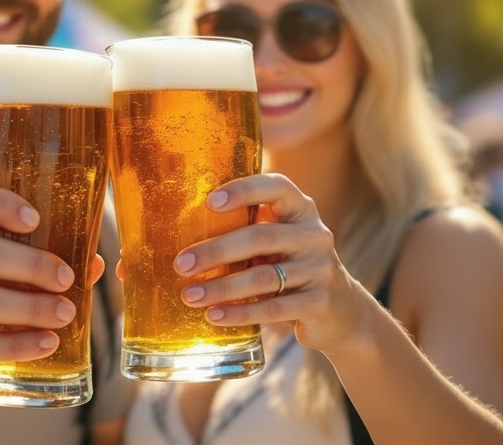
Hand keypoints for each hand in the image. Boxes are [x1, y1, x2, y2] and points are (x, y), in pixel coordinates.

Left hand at [172, 173, 375, 354]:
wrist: (341, 311)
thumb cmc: (289, 268)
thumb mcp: (274, 244)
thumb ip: (239, 233)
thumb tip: (161, 245)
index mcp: (299, 210)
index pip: (276, 187)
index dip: (243, 190)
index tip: (209, 202)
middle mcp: (314, 234)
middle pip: (261, 237)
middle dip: (216, 250)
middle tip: (181, 264)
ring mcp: (320, 268)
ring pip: (264, 276)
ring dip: (222, 287)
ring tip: (189, 295)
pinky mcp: (320, 302)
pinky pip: (274, 307)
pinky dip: (240, 312)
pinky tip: (214, 315)